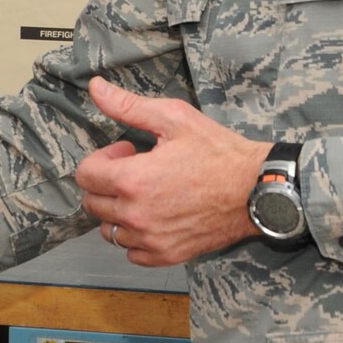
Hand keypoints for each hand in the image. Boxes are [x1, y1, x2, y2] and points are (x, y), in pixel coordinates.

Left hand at [75, 76, 270, 266]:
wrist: (257, 188)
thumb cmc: (219, 153)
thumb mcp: (174, 118)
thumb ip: (128, 106)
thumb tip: (96, 88)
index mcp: (132, 180)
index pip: (85, 175)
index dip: (102, 158)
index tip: (127, 151)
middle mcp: (136, 215)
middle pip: (92, 204)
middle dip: (106, 183)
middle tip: (136, 170)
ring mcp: (151, 239)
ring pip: (109, 230)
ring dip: (118, 212)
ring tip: (144, 195)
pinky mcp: (167, 254)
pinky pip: (132, 252)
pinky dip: (136, 238)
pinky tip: (154, 218)